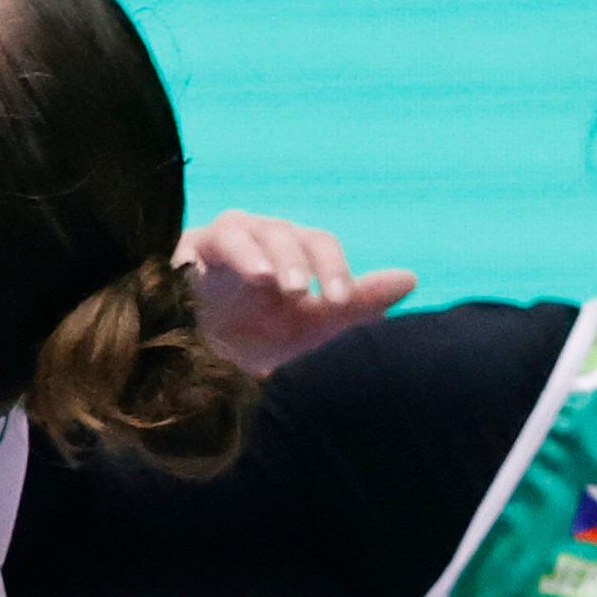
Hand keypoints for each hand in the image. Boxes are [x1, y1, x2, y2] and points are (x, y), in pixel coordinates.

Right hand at [178, 210, 412, 371]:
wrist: (199, 366)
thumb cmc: (261, 337)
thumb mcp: (312, 328)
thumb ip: (358, 304)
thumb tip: (411, 278)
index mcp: (294, 251)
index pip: (320, 244)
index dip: (333, 268)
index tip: (341, 301)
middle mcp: (261, 238)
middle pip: (286, 234)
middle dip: (302, 262)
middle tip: (309, 297)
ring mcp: (222, 241)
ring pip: (245, 231)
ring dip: (263, 255)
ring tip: (273, 283)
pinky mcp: (186, 253)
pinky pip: (205, 244)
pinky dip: (225, 256)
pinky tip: (234, 276)